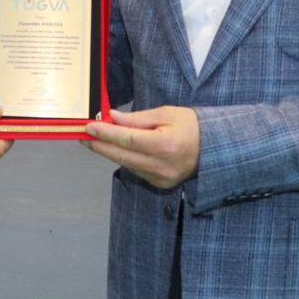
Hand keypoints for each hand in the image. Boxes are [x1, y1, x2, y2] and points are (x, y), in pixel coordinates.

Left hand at [84, 106, 199, 188]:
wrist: (214, 148)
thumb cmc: (191, 126)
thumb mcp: (165, 114)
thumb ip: (136, 118)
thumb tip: (112, 117)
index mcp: (164, 144)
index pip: (127, 140)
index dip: (105, 133)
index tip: (89, 127)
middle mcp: (161, 165)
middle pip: (121, 156)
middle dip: (100, 145)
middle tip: (84, 136)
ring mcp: (160, 177)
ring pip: (126, 164)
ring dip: (111, 152)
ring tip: (98, 139)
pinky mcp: (160, 184)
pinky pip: (136, 170)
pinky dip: (126, 159)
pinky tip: (119, 149)